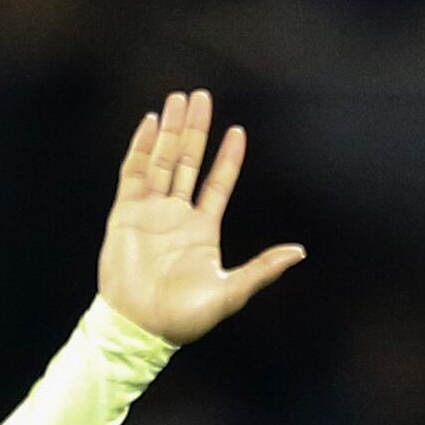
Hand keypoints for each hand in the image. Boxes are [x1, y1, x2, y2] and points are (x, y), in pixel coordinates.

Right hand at [98, 89, 304, 345]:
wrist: (140, 328)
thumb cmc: (184, 318)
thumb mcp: (231, 291)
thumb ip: (262, 269)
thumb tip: (299, 252)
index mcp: (202, 230)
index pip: (217, 184)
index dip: (228, 159)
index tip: (237, 131)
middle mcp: (176, 216)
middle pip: (188, 162)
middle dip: (195, 130)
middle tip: (202, 96)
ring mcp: (150, 213)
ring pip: (161, 161)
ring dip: (171, 131)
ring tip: (179, 99)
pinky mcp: (125, 215)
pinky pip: (133, 174)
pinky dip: (141, 148)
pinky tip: (151, 123)